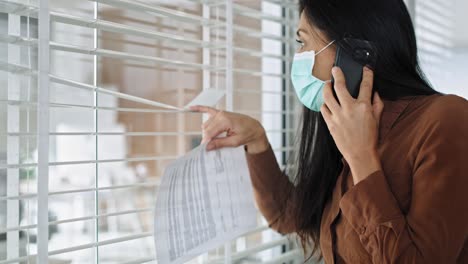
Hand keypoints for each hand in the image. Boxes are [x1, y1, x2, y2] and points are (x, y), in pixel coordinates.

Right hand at [189, 106, 268, 152]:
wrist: (254, 127)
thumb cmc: (247, 134)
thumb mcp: (235, 142)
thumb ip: (220, 143)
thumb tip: (207, 147)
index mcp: (225, 120)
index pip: (209, 133)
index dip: (206, 143)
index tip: (204, 150)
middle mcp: (221, 114)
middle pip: (206, 130)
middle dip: (208, 139)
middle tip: (215, 146)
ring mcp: (220, 113)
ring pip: (206, 125)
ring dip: (209, 132)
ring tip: (220, 137)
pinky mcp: (219, 112)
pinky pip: (207, 109)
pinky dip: (199, 108)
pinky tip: (190, 108)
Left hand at [320, 66, 384, 183]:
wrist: (361, 154)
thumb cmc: (371, 137)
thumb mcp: (378, 119)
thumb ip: (377, 104)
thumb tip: (375, 92)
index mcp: (364, 106)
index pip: (366, 85)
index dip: (367, 74)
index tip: (365, 68)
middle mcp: (350, 109)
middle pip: (340, 86)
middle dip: (337, 74)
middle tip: (335, 69)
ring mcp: (338, 116)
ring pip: (327, 96)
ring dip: (326, 87)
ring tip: (327, 84)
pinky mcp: (330, 124)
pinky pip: (323, 109)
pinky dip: (324, 104)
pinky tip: (326, 102)